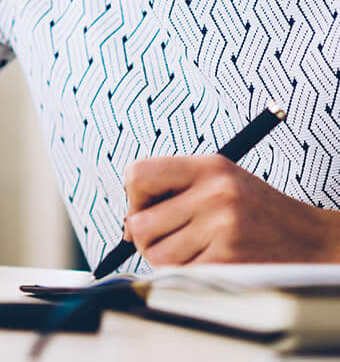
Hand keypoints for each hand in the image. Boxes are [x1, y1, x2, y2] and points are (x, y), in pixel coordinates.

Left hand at [123, 154, 339, 265]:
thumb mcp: (220, 179)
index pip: (138, 174)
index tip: (146, 208)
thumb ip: (174, 189)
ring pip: (156, 254)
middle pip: (140, 223)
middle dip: (146, 236)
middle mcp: (214, 194)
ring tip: (194, 250)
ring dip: (167, 259)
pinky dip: (188, 274)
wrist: (313, 241)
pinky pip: (181, 275)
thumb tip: (128, 225)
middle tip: (169, 238)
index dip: (134, 197)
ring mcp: (223, 228)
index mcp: (209, 166)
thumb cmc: (257, 210)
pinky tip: (210, 262)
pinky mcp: (231, 261)